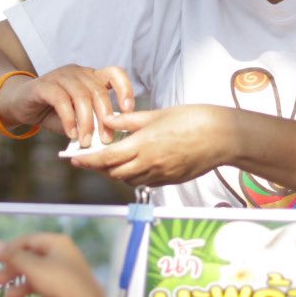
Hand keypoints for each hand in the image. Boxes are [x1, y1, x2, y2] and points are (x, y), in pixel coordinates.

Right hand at [0, 65, 133, 147]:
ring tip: (86, 140)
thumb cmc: (54, 113)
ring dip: (86, 121)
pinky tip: (71, 133)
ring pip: (81, 96)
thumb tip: (110, 140)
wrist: (21, 105)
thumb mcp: (78, 118)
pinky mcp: (44, 85)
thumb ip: (93, 124)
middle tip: (106, 139)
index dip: (125, 90)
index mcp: (92, 77)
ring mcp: (61, 76)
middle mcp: (78, 72)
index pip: (115, 74)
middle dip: (105, 117)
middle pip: (98, 90)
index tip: (128, 110)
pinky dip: (69, 119)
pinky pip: (61, 100)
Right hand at [0, 234, 104, 296]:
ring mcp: (69, 275)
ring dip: (23, 288)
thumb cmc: (58, 280)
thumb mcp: (32, 267)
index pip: (28, 241)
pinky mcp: (73, 294)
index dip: (9, 249)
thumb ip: (12, 256)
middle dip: (14, 271)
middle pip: (33, 260)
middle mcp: (64, 256)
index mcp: (56, 243)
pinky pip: (51, 294)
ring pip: (41, 279)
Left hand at [69, 105, 235, 187]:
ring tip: (112, 160)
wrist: (222, 136)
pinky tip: (136, 164)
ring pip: (128, 180)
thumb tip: (108, 119)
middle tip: (89, 159)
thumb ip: (130, 120)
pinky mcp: (170, 181)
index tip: (73, 160)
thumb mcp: (157, 114)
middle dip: (98, 168)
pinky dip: (134, 175)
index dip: (87, 161)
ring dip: (116, 172)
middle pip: (113, 173)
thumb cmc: (192, 119)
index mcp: (143, 145)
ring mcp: (160, 175)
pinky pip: (145, 182)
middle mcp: (149, 164)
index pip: (106, 158)